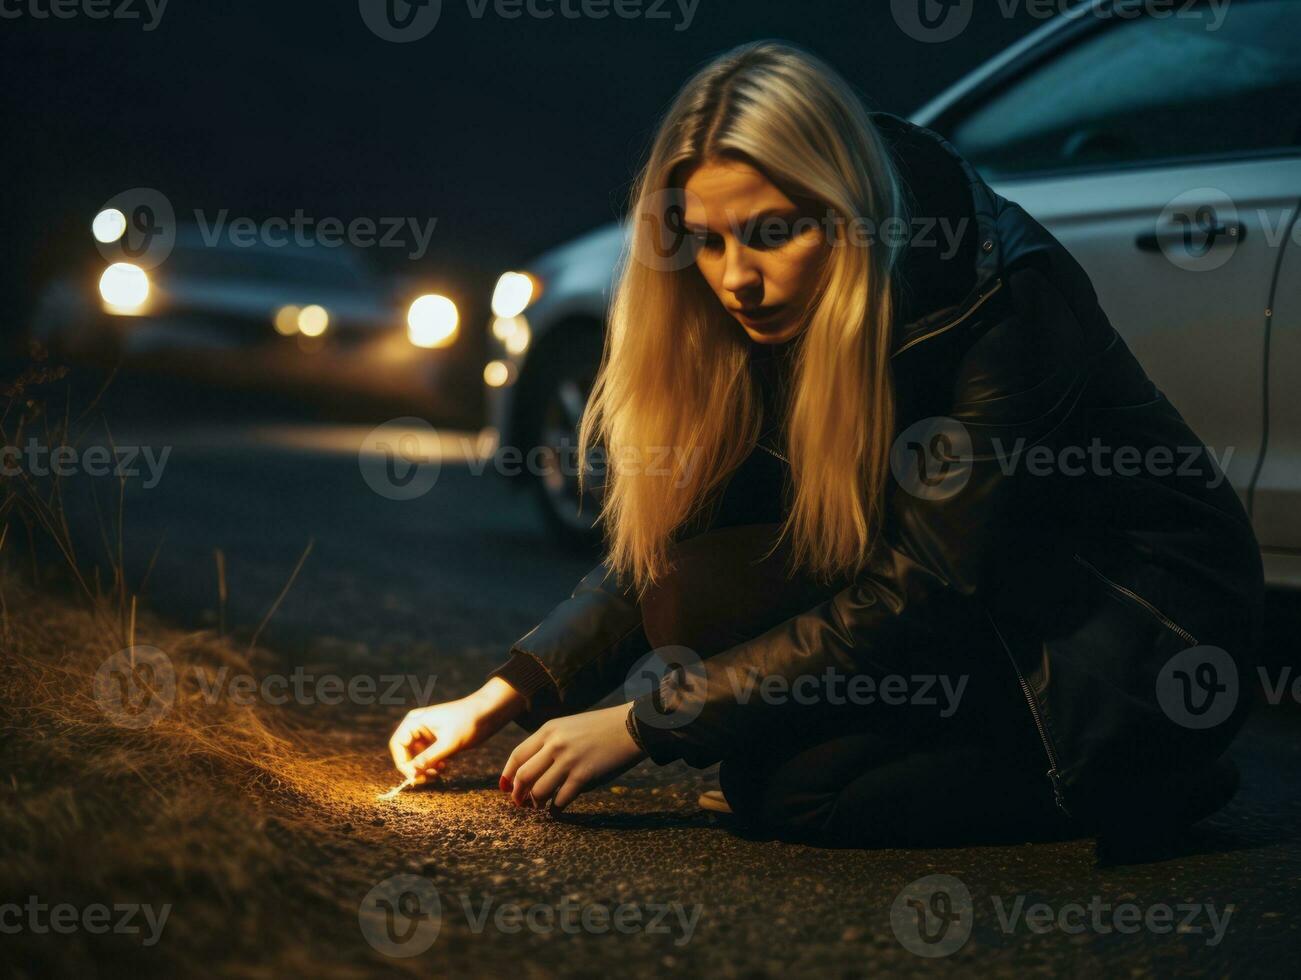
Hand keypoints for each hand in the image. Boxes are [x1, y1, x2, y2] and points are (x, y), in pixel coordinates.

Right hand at [389, 678, 523, 781]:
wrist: (490, 712)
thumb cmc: (469, 722)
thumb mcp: (449, 743)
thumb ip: (429, 759)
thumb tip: (412, 774)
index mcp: (415, 721)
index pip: (398, 745)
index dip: (403, 763)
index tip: (415, 777)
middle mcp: (417, 726)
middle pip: (406, 753)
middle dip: (416, 768)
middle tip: (429, 779)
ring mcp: (427, 733)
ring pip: (417, 757)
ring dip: (425, 768)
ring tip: (440, 772)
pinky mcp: (436, 740)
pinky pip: (428, 756)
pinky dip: (433, 765)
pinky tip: (444, 767)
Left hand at [500, 703, 646, 811]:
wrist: (632, 726)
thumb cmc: (601, 728)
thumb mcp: (570, 727)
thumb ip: (550, 743)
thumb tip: (533, 770)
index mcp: (549, 730)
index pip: (517, 755)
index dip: (508, 774)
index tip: (505, 787)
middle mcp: (555, 744)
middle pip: (523, 776)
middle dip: (518, 794)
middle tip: (520, 803)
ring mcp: (569, 760)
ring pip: (539, 791)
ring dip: (537, 803)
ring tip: (541, 806)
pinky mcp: (584, 775)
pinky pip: (561, 799)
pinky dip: (556, 808)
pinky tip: (557, 809)